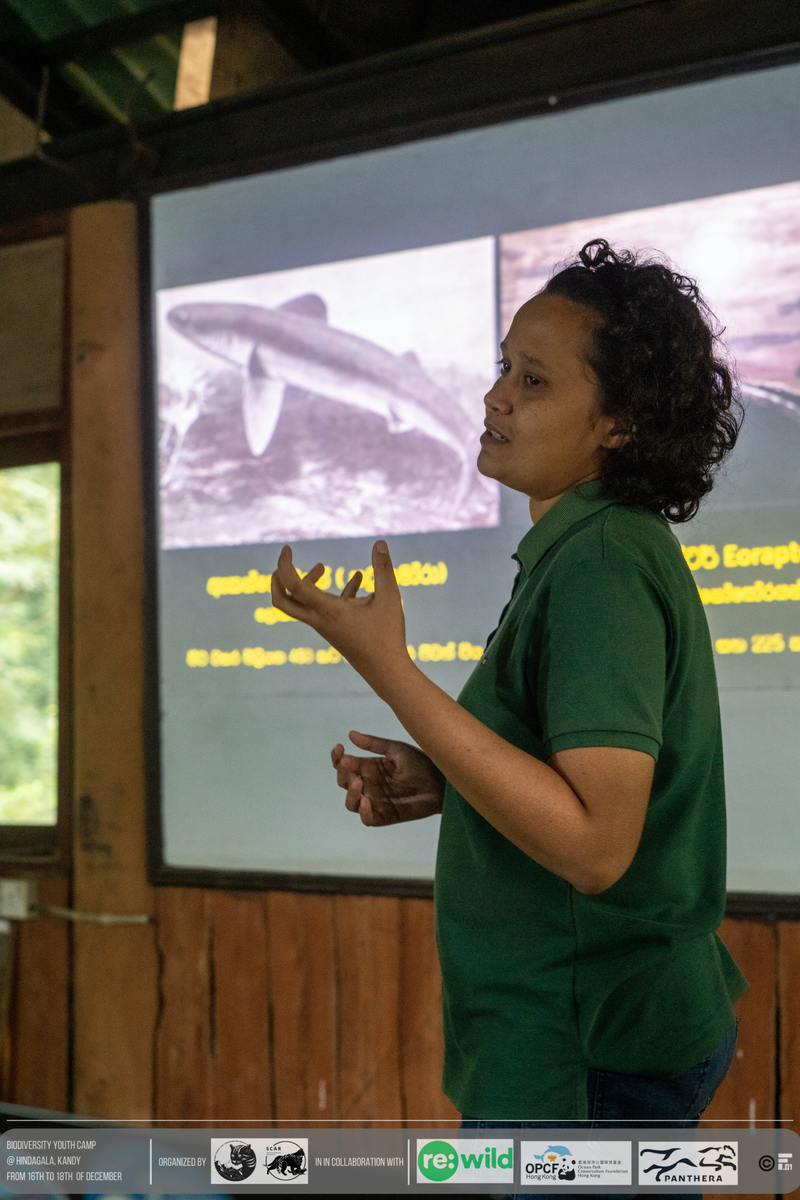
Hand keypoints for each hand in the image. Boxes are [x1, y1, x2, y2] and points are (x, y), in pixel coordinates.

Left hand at [271, 540, 411, 695]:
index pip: (293, 585)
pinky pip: (325, 609)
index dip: (285, 564)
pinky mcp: (335, 630)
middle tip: (286, 561)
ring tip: (321, 567)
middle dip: (278, 580)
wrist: (387, 673)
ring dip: (306, 584)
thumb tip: (380, 542)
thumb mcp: (390, 599)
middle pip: (282, 602)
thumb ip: (384, 569)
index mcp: (327, 610)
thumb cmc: (388, 637)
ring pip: (302, 605)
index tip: (288, 548)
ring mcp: (326, 626)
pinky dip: (332, 592)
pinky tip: (357, 579)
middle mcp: (320, 619)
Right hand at [331, 731, 445, 825]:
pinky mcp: (385, 816)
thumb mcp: (396, 749)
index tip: (340, 748)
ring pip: (351, 803)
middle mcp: (369, 785)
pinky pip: (368, 819)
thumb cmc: (422, 763)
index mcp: (370, 768)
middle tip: (350, 766)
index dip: (338, 758)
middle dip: (343, 775)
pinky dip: (363, 812)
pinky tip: (366, 802)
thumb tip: (350, 734)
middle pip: (344, 783)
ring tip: (359, 782)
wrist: (441, 781)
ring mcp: (376, 801)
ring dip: (350, 793)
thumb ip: (373, 744)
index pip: (346, 765)